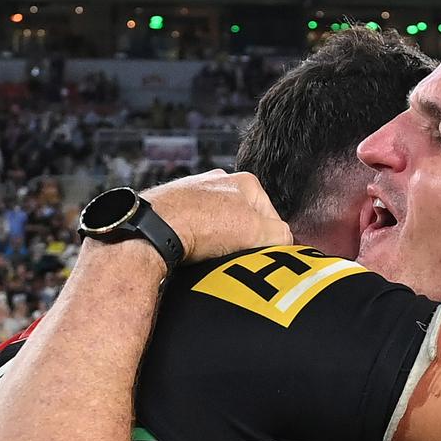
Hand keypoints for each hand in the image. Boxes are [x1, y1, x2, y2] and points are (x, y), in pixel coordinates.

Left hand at [142, 170, 291, 262]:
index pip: (272, 218)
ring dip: (219, 243)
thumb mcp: (256, 232)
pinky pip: (196, 229)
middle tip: (234, 258)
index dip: (269, 242)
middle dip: (242, 241)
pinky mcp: (174, 207)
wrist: (154, 228)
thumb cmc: (202, 225)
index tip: (258, 256)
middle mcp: (220, 181)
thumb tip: (286, 243)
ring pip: (219, 225)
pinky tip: (193, 251)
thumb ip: (280, 235)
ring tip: (211, 256)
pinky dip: (198, 241)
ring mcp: (195, 192)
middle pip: (245, 221)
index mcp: (245, 181)